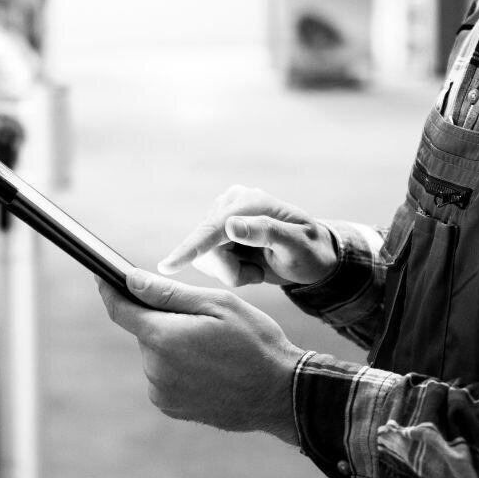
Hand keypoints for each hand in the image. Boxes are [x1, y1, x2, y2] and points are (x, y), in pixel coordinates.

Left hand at [97, 270, 304, 443]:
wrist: (280, 393)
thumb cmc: (255, 341)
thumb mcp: (217, 305)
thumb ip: (168, 293)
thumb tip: (129, 279)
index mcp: (163, 338)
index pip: (120, 310)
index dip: (109, 290)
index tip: (102, 276)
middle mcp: (155, 369)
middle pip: (144, 331)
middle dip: (163, 320)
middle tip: (202, 321)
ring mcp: (162, 393)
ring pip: (155, 353)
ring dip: (173, 344)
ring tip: (212, 349)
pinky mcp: (171, 407)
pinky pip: (164, 376)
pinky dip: (179, 367)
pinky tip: (209, 367)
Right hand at [156, 185, 337, 286]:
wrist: (311, 257)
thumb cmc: (309, 252)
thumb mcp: (296, 245)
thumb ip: (266, 232)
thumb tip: (231, 225)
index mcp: (250, 201)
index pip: (214, 228)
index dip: (191, 249)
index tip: (167, 267)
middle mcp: (230, 203)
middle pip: (205, 247)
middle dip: (229, 270)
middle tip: (257, 276)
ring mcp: (222, 217)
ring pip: (204, 257)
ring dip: (230, 272)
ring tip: (257, 269)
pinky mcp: (217, 233)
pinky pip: (207, 261)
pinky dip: (228, 271)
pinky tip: (248, 265)